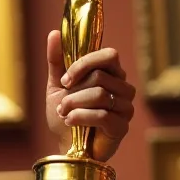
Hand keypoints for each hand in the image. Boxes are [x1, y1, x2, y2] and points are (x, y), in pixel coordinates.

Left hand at [44, 30, 134, 160]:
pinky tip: (70, 122)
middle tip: (62, 103)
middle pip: (100, 77)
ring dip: (74, 105)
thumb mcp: (57, 86)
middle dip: (74, 91)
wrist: (66, 146)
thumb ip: (57, 61)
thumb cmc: (65, 114)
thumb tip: (54, 33)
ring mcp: (126, 108)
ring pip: (100, 95)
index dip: (85, 63)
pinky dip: (80, 117)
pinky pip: (103, 115)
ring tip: (65, 113)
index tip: (66, 79)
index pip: (109, 55)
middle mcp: (123, 88)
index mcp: (110, 74)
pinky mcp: (123, 127)